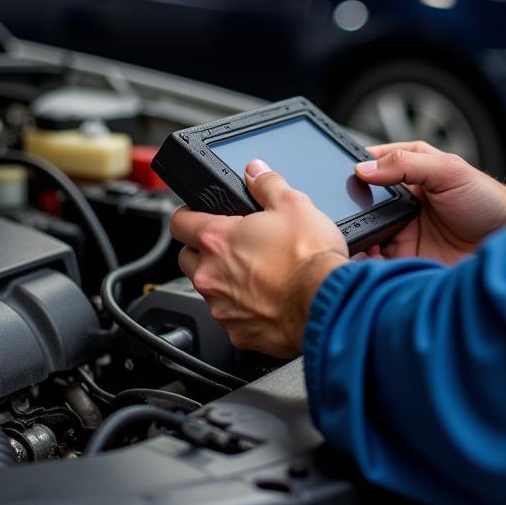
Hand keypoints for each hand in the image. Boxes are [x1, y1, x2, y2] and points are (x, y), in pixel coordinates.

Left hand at [171, 159, 348, 357]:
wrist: (326, 302)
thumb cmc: (309, 258)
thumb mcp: (293, 204)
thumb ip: (267, 184)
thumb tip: (256, 172)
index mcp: (218, 239)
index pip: (180, 222)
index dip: (187, 215)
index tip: (195, 215)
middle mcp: (211, 275)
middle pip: (187, 259)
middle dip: (202, 251)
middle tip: (231, 245)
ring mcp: (222, 307)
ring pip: (209, 290)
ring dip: (224, 281)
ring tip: (256, 273)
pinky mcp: (238, 333)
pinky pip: (231, 318)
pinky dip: (243, 309)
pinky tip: (267, 299)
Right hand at [355, 141, 505, 264]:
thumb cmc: (486, 198)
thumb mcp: (448, 170)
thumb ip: (407, 164)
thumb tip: (365, 168)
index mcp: (409, 171)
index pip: (371, 166)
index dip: (352, 171)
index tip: (336, 178)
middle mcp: (401, 201)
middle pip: (362, 204)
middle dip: (349, 211)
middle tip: (340, 218)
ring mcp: (403, 230)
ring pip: (367, 233)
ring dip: (357, 238)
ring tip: (354, 242)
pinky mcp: (408, 257)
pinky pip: (380, 260)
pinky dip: (369, 262)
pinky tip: (369, 261)